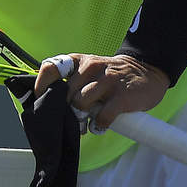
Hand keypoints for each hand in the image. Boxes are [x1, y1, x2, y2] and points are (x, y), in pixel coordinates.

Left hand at [33, 52, 168, 132]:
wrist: (146, 72)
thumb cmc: (109, 76)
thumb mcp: (88, 70)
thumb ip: (70, 81)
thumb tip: (48, 102)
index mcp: (78, 61)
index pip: (51, 68)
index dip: (41, 86)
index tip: (41, 100)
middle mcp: (91, 67)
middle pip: (66, 93)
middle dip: (64, 110)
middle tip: (69, 120)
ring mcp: (107, 81)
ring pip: (81, 104)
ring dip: (80, 120)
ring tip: (83, 125)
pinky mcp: (122, 96)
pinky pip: (103, 116)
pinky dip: (98, 126)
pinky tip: (99, 126)